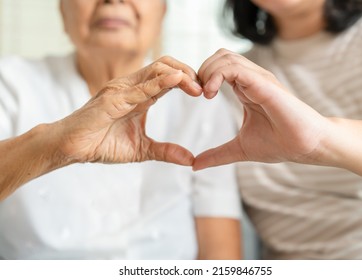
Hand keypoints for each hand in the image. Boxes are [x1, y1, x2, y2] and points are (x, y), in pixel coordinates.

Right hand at [55, 56, 201, 165]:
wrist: (72, 148)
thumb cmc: (102, 144)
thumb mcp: (142, 149)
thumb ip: (166, 151)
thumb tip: (190, 159)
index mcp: (139, 95)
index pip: (167, 77)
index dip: (187, 80)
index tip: (203, 92)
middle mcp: (131, 87)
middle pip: (164, 65)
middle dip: (187, 72)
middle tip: (203, 87)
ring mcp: (121, 90)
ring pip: (154, 70)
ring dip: (178, 75)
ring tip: (195, 85)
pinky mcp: (112, 99)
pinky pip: (139, 88)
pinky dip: (159, 83)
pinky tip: (175, 81)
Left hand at [193, 49, 329, 169]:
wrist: (306, 147)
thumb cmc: (279, 144)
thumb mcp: (240, 149)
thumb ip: (217, 155)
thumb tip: (194, 165)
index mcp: (246, 88)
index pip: (219, 67)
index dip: (202, 77)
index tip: (194, 97)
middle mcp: (252, 79)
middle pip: (219, 56)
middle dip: (201, 71)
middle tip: (196, 93)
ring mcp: (258, 78)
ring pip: (224, 57)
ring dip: (207, 71)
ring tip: (204, 94)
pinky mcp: (263, 83)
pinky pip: (233, 68)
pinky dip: (216, 76)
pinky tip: (210, 94)